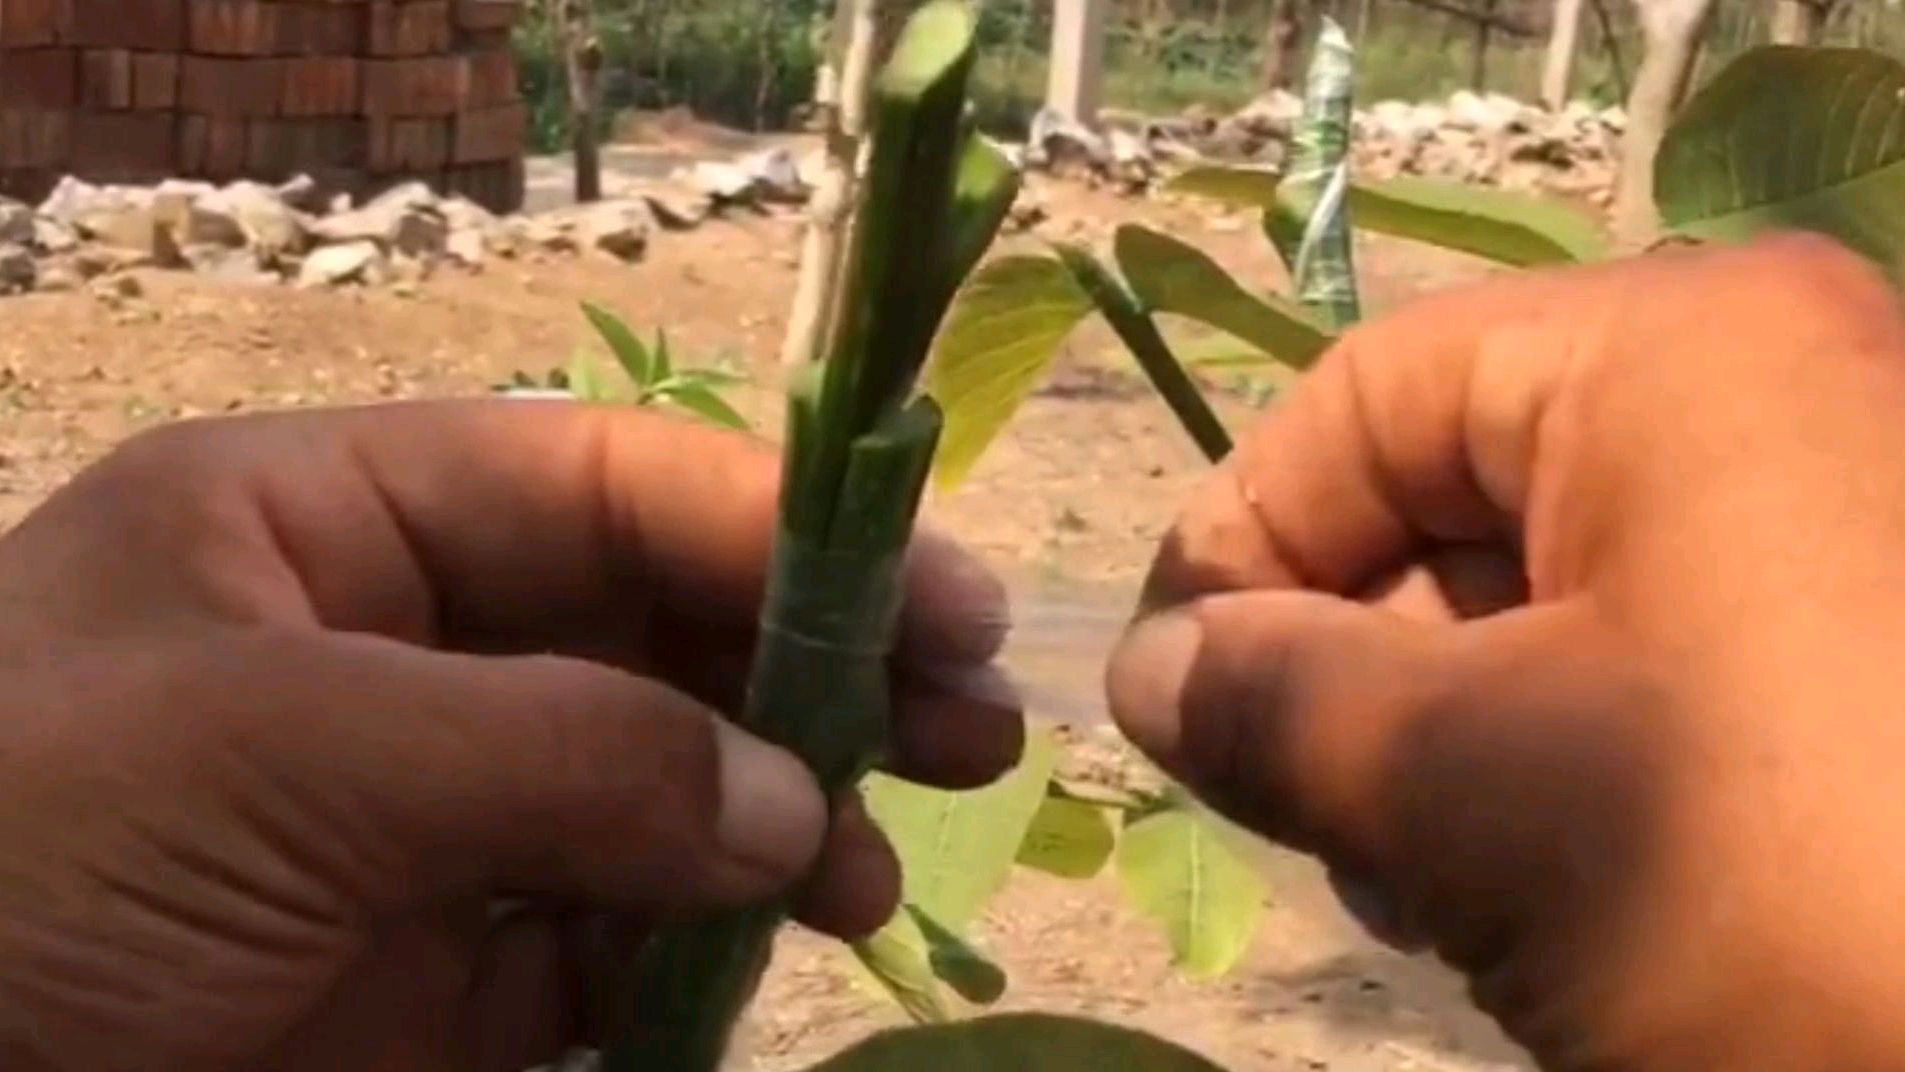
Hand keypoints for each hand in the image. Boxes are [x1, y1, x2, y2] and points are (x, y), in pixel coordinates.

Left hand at [0, 402, 1020, 1071]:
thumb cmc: (22, 863)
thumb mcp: (272, 751)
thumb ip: (557, 753)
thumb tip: (792, 805)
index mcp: (320, 531)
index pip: (592, 485)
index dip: (773, 524)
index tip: (937, 594)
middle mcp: (389, 662)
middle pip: (651, 631)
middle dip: (812, 666)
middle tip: (971, 721)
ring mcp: (419, 830)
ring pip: (654, 790)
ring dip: (784, 815)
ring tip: (882, 865)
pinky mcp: (433, 985)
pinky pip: (611, 942)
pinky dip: (707, 946)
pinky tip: (785, 948)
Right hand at [1109, 235, 1904, 1069]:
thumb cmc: (1769, 889)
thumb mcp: (1470, 790)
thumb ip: (1268, 699)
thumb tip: (1146, 672)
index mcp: (1689, 357)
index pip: (1369, 397)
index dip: (1242, 538)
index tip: (1170, 695)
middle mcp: (1788, 395)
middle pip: (1461, 495)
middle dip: (1356, 664)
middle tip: (1318, 824)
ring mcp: (1852, 522)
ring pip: (1553, 595)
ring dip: (1448, 738)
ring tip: (1437, 886)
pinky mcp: (1882, 647)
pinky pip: (1662, 662)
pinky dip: (1566, 765)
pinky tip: (1550, 896)